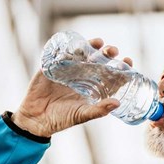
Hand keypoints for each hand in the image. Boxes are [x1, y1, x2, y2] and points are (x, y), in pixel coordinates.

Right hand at [12, 38, 133, 136]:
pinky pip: (63, 54)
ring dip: (92, 47)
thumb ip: (98, 110)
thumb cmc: (61, 119)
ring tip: (100, 43)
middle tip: (113, 51)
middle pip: (99, 61)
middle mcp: (82, 77)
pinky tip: (78, 44)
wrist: (36, 119)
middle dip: (107, 54)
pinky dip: (70, 48)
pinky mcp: (54, 67)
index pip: (110, 75)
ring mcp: (68, 70)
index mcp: (92, 89)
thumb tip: (117, 103)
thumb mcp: (81, 115)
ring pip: (83, 54)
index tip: (128, 62)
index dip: (120, 68)